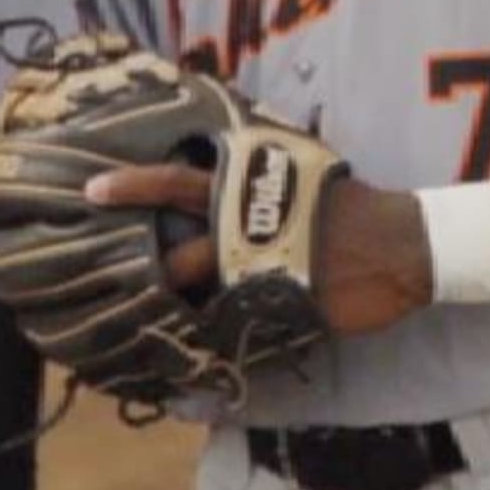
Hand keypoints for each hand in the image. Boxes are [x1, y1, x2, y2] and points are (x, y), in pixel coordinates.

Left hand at [84, 164, 434, 335]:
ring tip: (145, 305)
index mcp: (247, 181)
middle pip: (179, 239)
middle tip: (99, 253)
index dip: (134, 184)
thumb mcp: (301, 166)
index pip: (177, 180)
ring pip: (198, 284)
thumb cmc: (348, 201)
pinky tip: (193, 337)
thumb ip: (258, 167)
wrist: (396, 243)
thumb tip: (222, 152)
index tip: (93, 190)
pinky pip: (232, 320)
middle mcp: (243, 221)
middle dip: (139, 249)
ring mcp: (257, 265)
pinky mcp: (275, 301)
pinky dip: (212, 327)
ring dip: (172, 294)